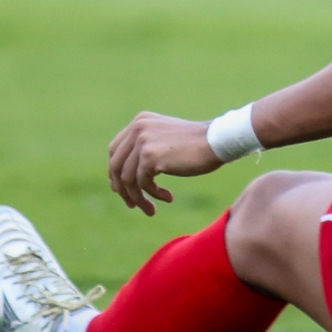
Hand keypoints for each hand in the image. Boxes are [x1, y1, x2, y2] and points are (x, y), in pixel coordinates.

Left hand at [106, 112, 224, 215]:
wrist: (217, 140)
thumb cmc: (197, 144)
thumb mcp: (166, 139)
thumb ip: (146, 149)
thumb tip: (123, 177)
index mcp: (140, 121)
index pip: (114, 150)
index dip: (115, 173)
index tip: (124, 189)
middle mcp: (137, 128)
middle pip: (115, 166)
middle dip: (122, 189)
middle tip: (132, 204)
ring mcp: (142, 141)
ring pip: (127, 179)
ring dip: (138, 198)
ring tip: (151, 210)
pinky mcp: (150, 156)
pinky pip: (142, 184)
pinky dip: (153, 195)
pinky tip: (168, 198)